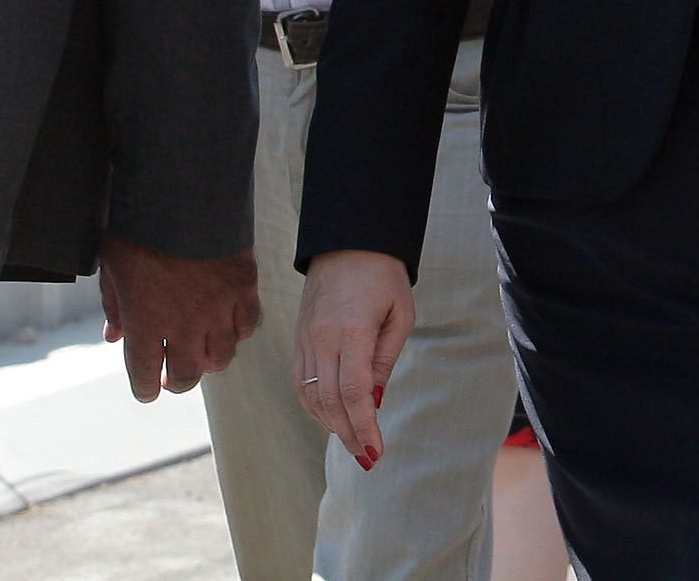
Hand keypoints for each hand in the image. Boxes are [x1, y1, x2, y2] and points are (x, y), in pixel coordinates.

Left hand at [95, 234, 259, 400]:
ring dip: (209, 361)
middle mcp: (184, 325)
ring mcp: (219, 308)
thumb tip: (112, 335)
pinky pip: (248, 326)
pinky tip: (229, 327)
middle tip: (173, 377)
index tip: (147, 390)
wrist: (182, 188)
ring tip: (202, 353)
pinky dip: (238, 332)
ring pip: (222, 357)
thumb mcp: (112, 264)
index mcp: (145, 322)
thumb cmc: (138, 224)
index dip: (145, 388)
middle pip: (187, 375)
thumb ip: (114, 305)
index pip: (145, 374)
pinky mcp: (244, 287)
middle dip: (177, 381)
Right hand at [295, 248, 413, 470]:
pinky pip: (301, 381)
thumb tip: (373, 403)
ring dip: (330, 424)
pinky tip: (330, 416)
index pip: (355, 394)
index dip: (365, 427)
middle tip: (367, 456)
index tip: (376, 451)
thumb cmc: (383, 277)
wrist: (348, 241)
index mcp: (351, 331)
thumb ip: (385, 360)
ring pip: (311, 395)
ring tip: (352, 440)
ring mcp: (305, 339)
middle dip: (349, 434)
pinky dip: (313, 404)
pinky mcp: (298, 338)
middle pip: (330, 401)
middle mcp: (322, 338)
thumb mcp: (400, 315)